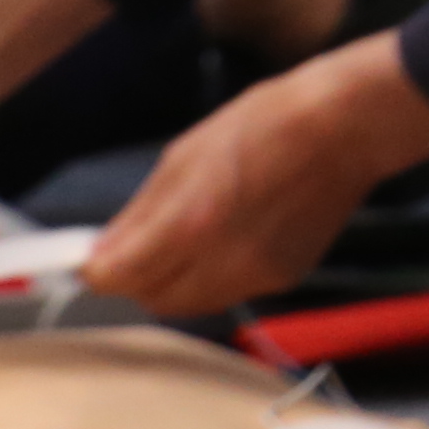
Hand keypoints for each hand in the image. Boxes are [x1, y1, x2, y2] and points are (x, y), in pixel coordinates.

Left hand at [79, 34, 428, 319]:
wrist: (342, 130)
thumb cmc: (259, 124)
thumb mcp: (184, 154)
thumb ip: (141, 214)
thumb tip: (101, 254)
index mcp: (192, 224)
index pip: (124, 277)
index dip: (98, 273)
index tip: (86, 261)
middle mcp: (222, 263)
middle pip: (155, 299)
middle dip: (134, 281)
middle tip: (128, 250)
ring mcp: (257, 277)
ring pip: (192, 304)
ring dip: (169, 284)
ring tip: (173, 242)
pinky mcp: (283, 282)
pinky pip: (227, 293)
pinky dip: (208, 278)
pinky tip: (217, 241)